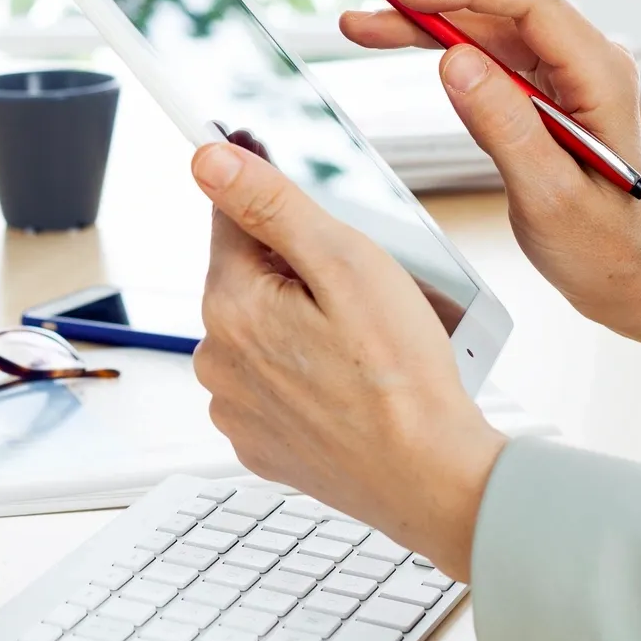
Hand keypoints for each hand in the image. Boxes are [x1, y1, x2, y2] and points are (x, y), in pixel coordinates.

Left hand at [189, 140, 506, 579]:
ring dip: (297, 326)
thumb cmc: (401, 377)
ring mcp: (234, 407)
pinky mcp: (257, 443)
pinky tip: (345, 384)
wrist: (433, 480)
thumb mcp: (346, 263)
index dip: (279, 208)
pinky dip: (300, 375)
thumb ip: (272, 205)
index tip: (312, 213)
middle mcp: (216, 358)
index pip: (233, 219)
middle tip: (358, 301)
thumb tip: (208, 160)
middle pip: (248, 278)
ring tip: (358, 349)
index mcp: (230, 306)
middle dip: (297, 275)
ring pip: (260, 331)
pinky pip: (269, 383)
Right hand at [341, 0, 640, 386]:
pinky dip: (442, 49)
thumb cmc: (603, 246)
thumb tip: (452, 60)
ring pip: (487, 28)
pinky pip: (490, 54)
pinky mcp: (547, 90)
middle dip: (426, 8)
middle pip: (498, 11)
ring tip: (363, 28)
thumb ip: (504, 126)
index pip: (528, 3)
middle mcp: (588, 62)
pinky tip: (403, 45)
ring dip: (425, 26)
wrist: (632, 276)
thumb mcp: (549, 196)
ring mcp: (567, 74)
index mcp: (602, 75)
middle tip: (360, 18)